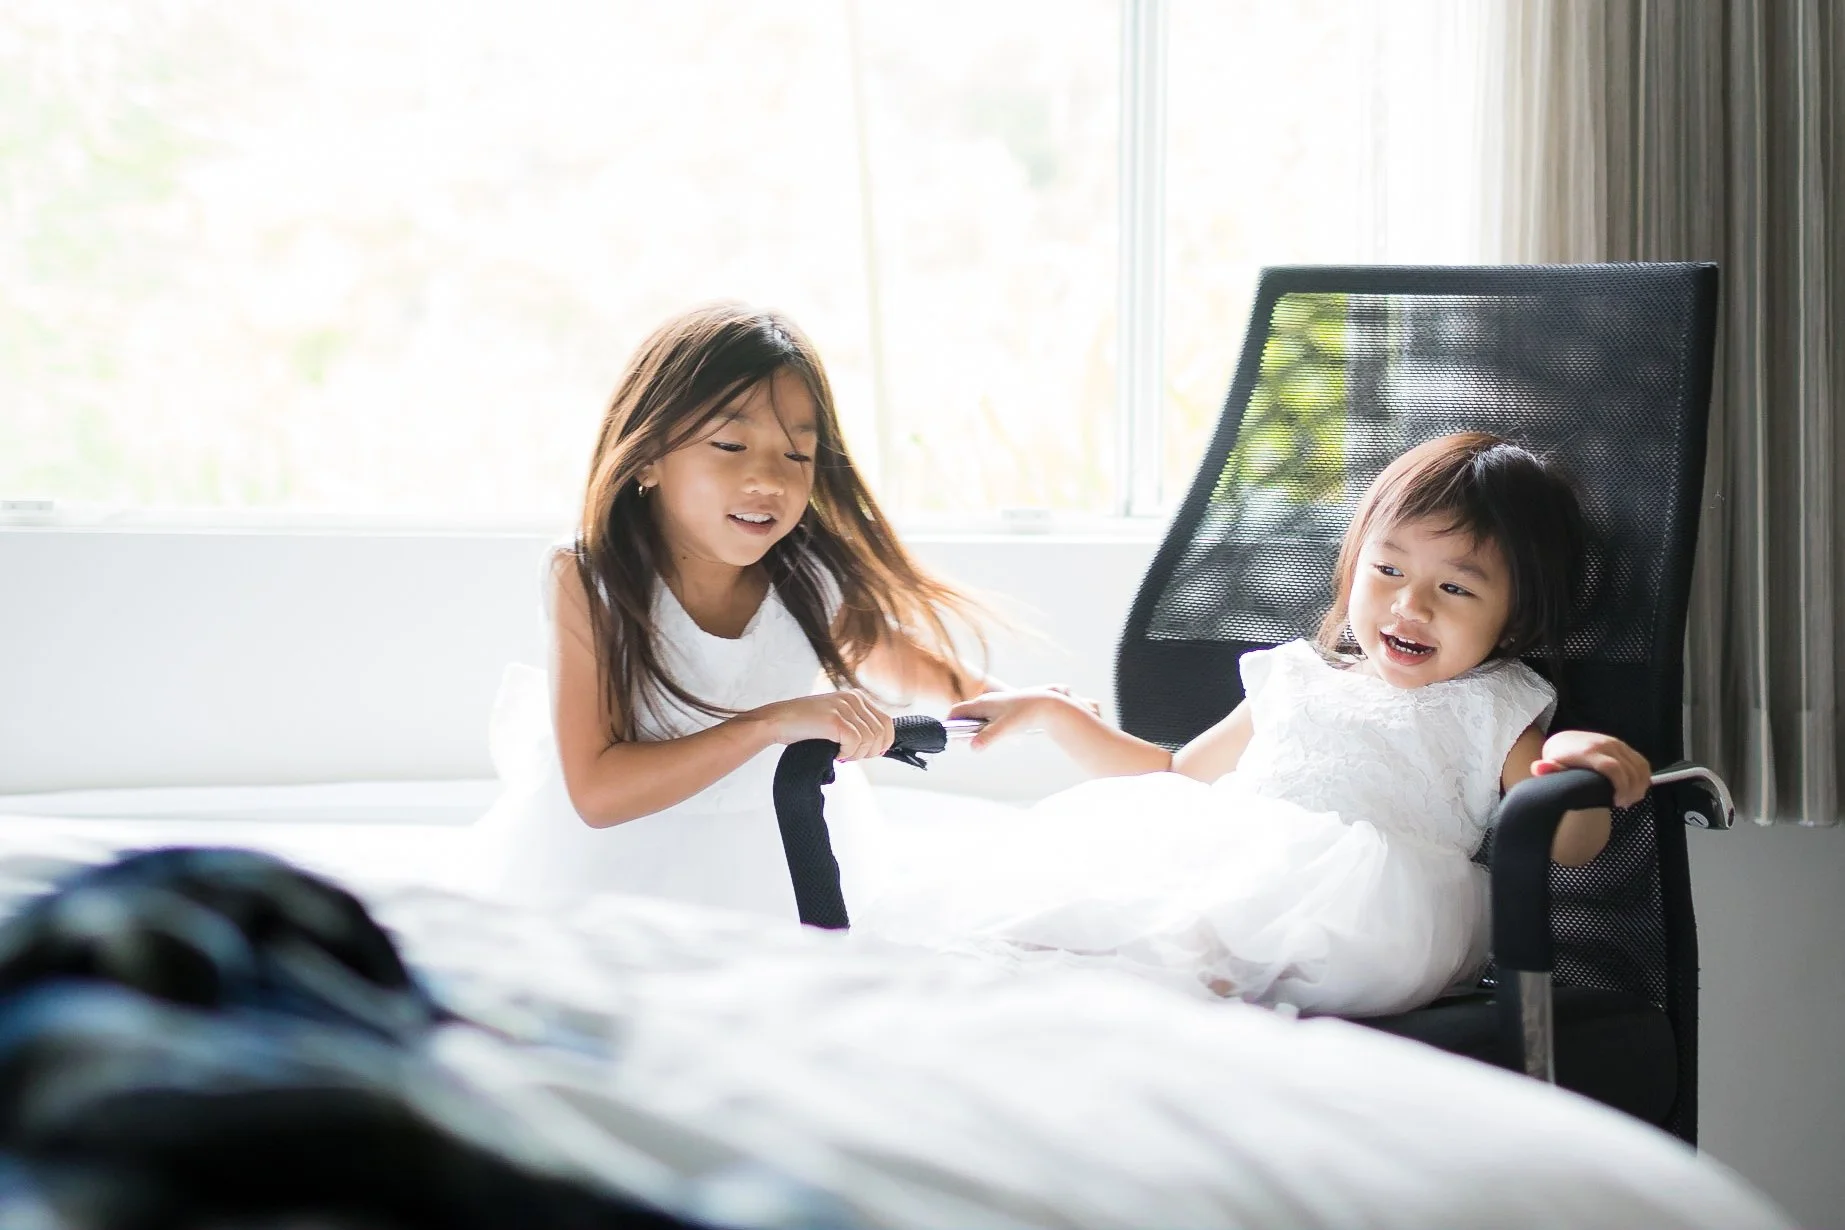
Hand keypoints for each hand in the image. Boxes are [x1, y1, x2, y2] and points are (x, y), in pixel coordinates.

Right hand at [751, 690, 894, 761]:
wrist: (777, 721)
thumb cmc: (804, 724)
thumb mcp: (836, 718)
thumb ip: (856, 725)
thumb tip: (879, 746)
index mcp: (856, 697)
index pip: (886, 723)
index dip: (884, 743)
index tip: (872, 754)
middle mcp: (853, 698)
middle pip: (880, 733)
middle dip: (869, 751)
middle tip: (851, 756)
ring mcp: (844, 707)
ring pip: (869, 740)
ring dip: (857, 754)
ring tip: (841, 755)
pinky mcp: (835, 719)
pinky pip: (855, 743)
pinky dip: (847, 754)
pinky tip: (835, 754)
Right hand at [948, 685, 1098, 751]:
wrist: (1047, 705)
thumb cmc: (1026, 713)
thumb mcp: (1006, 727)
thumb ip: (988, 737)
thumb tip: (972, 747)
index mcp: (981, 704)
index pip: (956, 712)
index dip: (950, 725)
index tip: (951, 739)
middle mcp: (985, 703)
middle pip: (964, 717)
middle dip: (963, 731)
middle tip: (969, 744)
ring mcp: (993, 706)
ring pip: (976, 720)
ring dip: (977, 731)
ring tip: (987, 740)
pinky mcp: (1002, 710)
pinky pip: (987, 721)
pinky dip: (988, 730)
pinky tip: (1000, 736)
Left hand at [1531, 730, 1650, 807]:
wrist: (1563, 741)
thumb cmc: (1558, 759)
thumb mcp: (1550, 765)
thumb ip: (1548, 769)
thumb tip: (1538, 767)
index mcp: (1588, 751)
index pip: (1613, 768)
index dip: (1620, 787)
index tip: (1617, 802)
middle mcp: (1605, 744)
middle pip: (1630, 770)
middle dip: (1632, 791)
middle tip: (1624, 805)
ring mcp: (1615, 743)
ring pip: (1639, 765)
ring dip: (1640, 785)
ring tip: (1631, 800)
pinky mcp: (1622, 745)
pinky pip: (1641, 761)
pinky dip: (1644, 777)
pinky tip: (1637, 790)